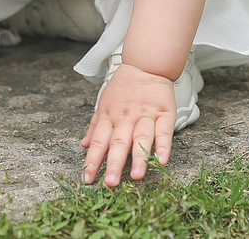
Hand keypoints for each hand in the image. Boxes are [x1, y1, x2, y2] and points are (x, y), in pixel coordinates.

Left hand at [81, 61, 175, 186]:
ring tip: (137, 176)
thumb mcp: (104, 103)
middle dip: (114, 164)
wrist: (145, 64)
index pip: (98, 142)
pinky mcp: (164, 113)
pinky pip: (164, 131)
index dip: (92, 161)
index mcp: (109, 116)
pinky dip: (163, 145)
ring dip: (139, 157)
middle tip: (111, 183)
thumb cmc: (123, 87)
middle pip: (119, 142)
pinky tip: (162, 160)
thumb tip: (84, 145)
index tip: (87, 179)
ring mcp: (145, 115)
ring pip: (141, 137)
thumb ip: (94, 126)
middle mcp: (126, 118)